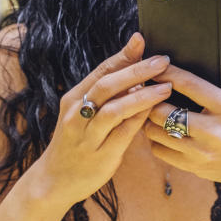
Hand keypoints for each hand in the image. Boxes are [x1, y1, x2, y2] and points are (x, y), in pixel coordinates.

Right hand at [33, 33, 173, 207]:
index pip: (101, 70)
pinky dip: (139, 119)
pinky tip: (155, 111)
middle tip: (162, 61)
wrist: (54, 180)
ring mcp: (87, 136)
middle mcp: (77, 114)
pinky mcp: (100, 155)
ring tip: (166, 86)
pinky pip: (123, 133)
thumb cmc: (77, 142)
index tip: (141, 40)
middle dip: (137, 70)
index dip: (122, 55)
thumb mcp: (85, 114)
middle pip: (107, 85)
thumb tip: (137, 71)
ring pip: (115, 109)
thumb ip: (108, 95)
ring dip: (142, 96)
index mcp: (74, 99)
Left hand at [144, 47, 220, 186]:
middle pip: (165, 111)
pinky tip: (159, 130)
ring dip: (149, 119)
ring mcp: (202, 151)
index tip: (156, 66)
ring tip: (150, 108)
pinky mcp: (194, 166)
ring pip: (157, 132)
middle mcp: (214, 131)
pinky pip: (160, 151)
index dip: (169, 73)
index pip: (190, 85)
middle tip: (146, 89)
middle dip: (152, 99)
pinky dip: (154, 139)